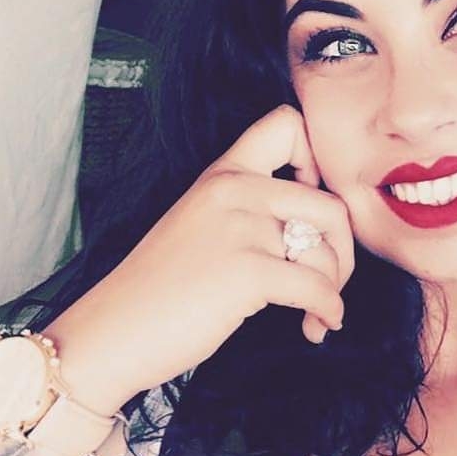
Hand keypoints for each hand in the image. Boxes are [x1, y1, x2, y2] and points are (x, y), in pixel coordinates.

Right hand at [43, 105, 354, 413]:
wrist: (113, 331)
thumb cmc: (159, 288)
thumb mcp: (200, 226)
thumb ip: (248, 213)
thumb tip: (313, 238)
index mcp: (223, 173)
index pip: (286, 124)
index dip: (316, 161)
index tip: (309, 210)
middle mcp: (235, 190)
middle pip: (330, 204)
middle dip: (343, 250)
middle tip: (329, 281)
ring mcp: (241, 229)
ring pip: (327, 252)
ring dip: (334, 289)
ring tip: (316, 314)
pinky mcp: (247, 273)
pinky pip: (317, 289)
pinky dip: (328, 312)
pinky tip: (317, 326)